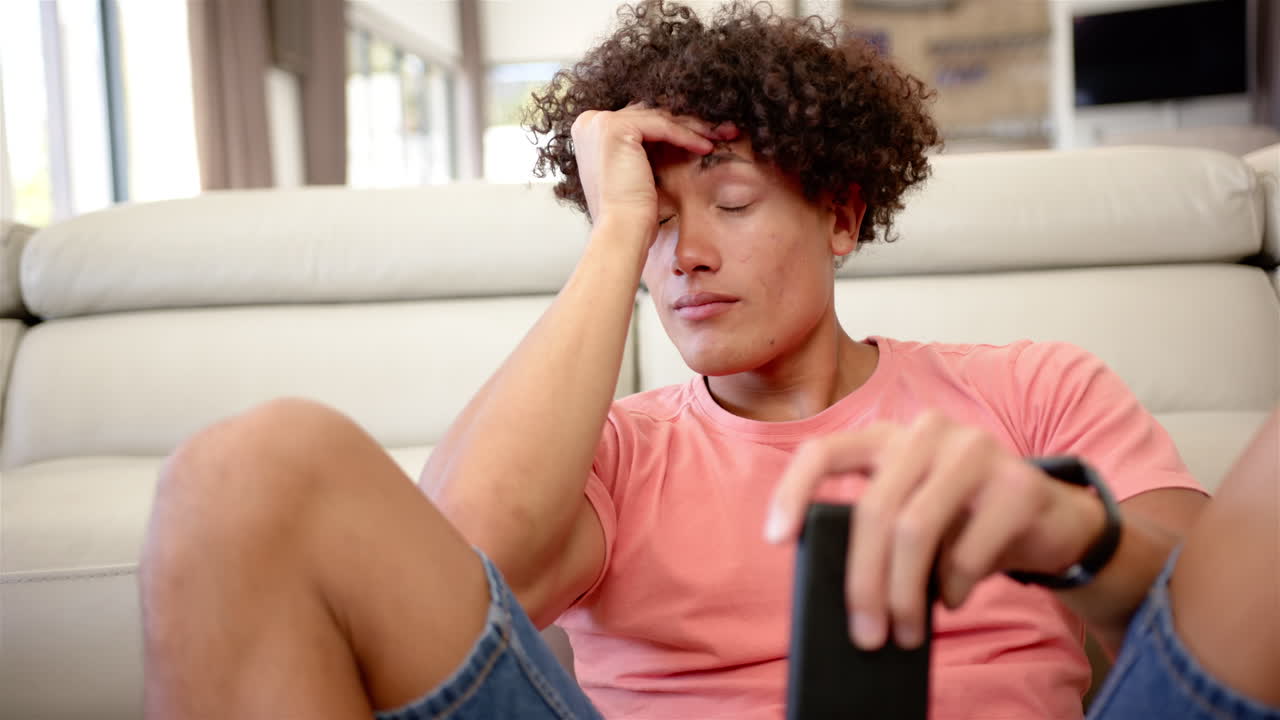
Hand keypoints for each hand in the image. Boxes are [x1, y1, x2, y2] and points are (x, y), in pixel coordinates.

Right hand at [571, 104, 736, 229]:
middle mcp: (590, 121)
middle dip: (686, 123)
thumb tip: (671, 130)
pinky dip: (686, 136)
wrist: (622, 229)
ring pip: (659, 118)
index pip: (640, 118)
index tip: (701, 133)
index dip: (672, 126)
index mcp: (589, 130)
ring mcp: (600, 122)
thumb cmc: (629, 210)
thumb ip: (642, 145)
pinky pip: (662, 126)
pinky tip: (706, 147)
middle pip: (650, 115)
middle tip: (716, 131)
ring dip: (692, 128)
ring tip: (718, 138)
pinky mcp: (615, 127)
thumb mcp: (634, 168)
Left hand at [764, 411, 1104, 649]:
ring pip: (916, 530)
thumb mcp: (912, 517)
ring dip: (905, 595)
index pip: (824, 451)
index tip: (775, 538)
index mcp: (888, 436)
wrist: (1050, 520)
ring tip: (905, 632)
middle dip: (863, 581)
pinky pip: (969, 549)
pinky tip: (952, 599)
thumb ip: (877, 530)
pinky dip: (953, 588)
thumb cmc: (962, 523)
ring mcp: (975, 449)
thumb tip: (844, 595)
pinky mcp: (1018, 482)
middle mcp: (927, 431)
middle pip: (873, 509)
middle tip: (865, 634)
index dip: (792, 492)